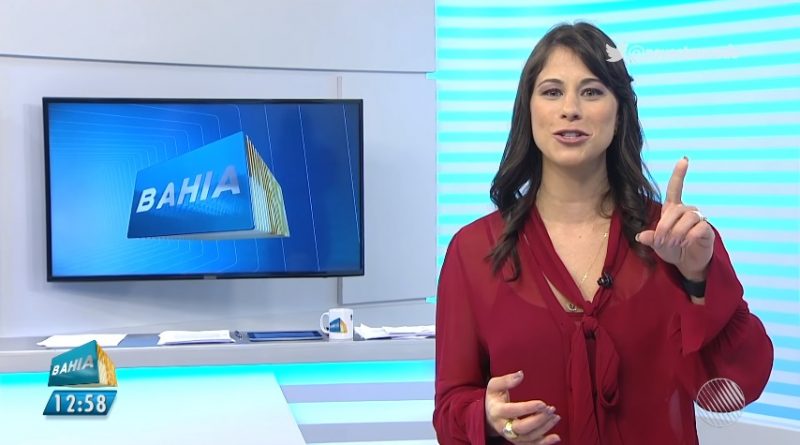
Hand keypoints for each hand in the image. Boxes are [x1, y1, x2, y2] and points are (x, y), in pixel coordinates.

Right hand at [485, 370, 560, 443]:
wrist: (488, 416)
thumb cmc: (494, 398)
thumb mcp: (495, 386)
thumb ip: (506, 380)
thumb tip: (521, 374)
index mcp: (497, 411)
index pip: (512, 411)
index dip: (527, 408)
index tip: (542, 403)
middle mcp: (502, 426)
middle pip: (521, 428)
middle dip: (538, 420)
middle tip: (550, 409)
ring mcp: (510, 436)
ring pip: (528, 437)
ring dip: (544, 428)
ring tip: (556, 416)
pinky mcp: (518, 441)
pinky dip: (544, 443)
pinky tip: (556, 437)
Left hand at [635, 157, 713, 279]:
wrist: (687, 263)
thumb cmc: (671, 250)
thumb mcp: (656, 244)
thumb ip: (650, 238)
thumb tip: (641, 236)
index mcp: (673, 210)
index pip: (675, 188)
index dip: (679, 174)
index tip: (684, 159)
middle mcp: (687, 211)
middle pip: (676, 210)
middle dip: (665, 226)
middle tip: (662, 241)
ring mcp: (698, 219)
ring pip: (687, 218)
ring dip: (677, 233)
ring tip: (674, 243)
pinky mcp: (707, 230)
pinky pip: (698, 228)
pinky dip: (688, 237)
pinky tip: (687, 243)